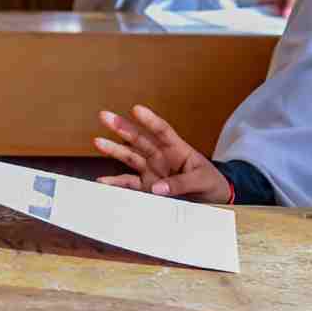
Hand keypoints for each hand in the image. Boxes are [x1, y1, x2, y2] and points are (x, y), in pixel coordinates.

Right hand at [92, 106, 230, 203]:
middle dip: (122, 127)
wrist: (214, 201)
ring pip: (130, 157)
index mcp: (177, 149)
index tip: (136, 109)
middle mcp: (161, 157)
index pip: (162, 131)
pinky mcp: (148, 187)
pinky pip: (129, 183)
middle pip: (139, 139)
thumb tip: (157, 188)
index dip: (149, 120)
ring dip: (114, 149)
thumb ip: (181, 183)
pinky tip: (102, 181)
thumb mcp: (202, 181)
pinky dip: (115, 183)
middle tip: (104, 115)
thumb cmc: (211, 184)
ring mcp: (152, 171)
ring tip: (97, 141)